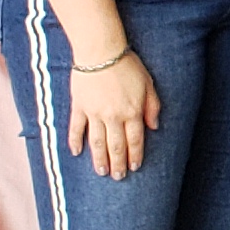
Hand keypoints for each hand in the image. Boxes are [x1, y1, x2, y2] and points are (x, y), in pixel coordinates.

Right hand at [65, 52, 159, 182]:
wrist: (100, 52)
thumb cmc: (127, 65)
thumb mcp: (148, 84)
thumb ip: (152, 106)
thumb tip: (154, 126)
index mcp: (132, 111)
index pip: (135, 140)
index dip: (135, 156)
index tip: (134, 167)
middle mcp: (113, 116)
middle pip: (116, 146)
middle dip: (118, 163)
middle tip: (118, 177)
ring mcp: (94, 113)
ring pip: (97, 142)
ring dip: (99, 159)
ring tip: (102, 172)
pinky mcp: (79, 107)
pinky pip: (76, 129)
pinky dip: (75, 142)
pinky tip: (76, 153)